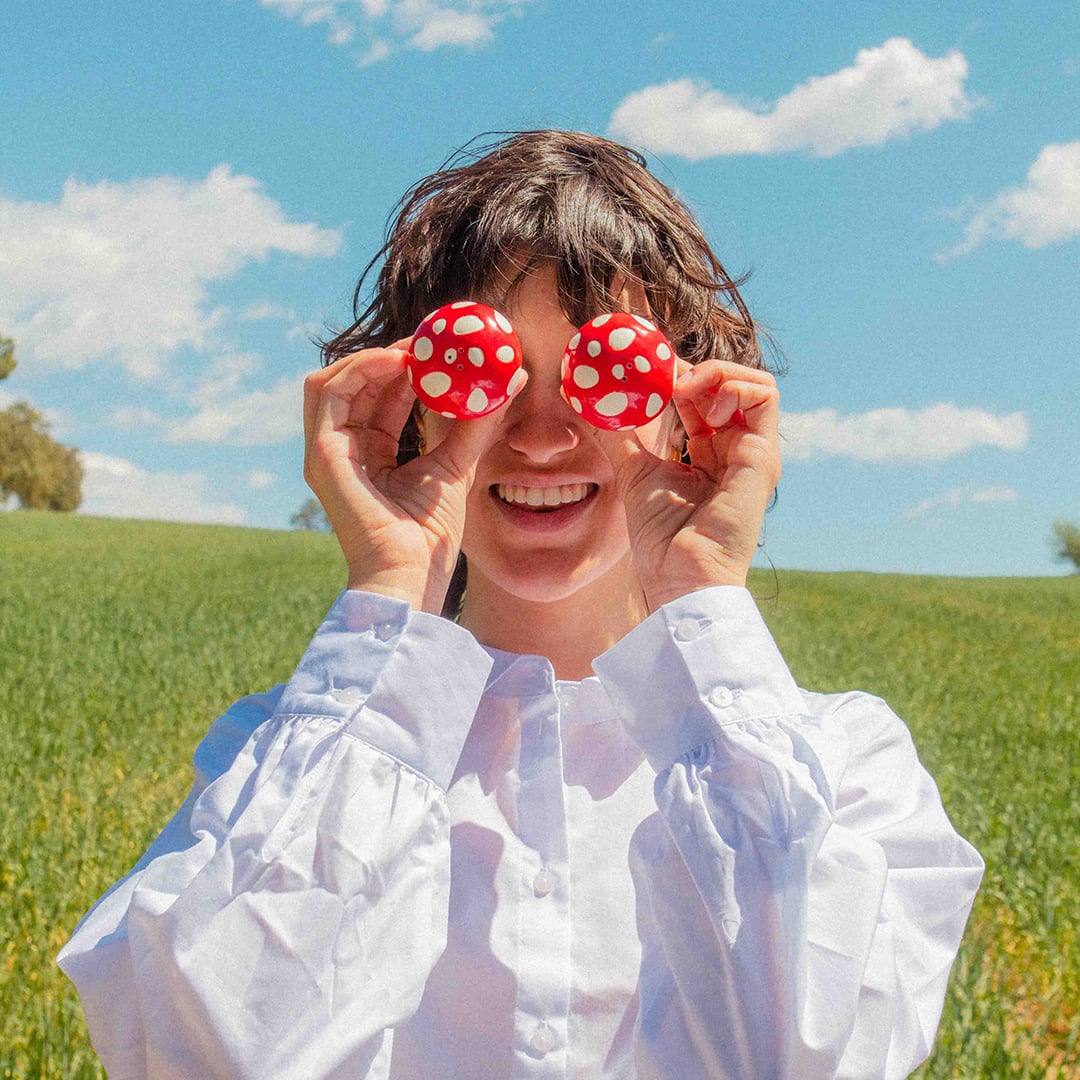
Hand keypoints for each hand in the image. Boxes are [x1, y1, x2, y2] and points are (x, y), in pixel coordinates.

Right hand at [303, 342, 524, 612]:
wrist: (411, 573)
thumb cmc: (431, 535)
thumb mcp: (459, 464)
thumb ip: (478, 421)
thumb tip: (514, 378)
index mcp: (371, 456)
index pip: (383, 398)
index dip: (407, 368)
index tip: (440, 350)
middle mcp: (344, 450)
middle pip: (358, 385)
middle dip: (391, 356)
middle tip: (429, 340)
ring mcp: (328, 452)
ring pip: (335, 381)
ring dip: (373, 357)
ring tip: (414, 350)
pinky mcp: (320, 453)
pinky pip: (327, 392)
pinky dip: (359, 369)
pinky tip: (397, 362)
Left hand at [598, 359, 781, 609]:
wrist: (680, 575)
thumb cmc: (661, 537)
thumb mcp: (634, 471)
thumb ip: (619, 436)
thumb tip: (590, 405)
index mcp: (711, 454)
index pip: (706, 397)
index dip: (680, 377)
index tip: (648, 373)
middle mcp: (737, 450)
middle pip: (732, 385)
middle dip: (697, 369)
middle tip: (664, 376)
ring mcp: (755, 453)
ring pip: (755, 383)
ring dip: (718, 373)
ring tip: (683, 391)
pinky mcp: (763, 456)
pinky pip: (764, 397)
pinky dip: (732, 385)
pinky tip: (701, 406)